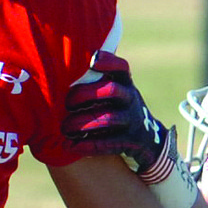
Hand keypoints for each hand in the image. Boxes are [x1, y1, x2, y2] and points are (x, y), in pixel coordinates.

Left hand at [62, 51, 174, 180]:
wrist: (147, 139)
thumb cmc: (118, 109)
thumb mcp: (115, 92)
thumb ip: (96, 81)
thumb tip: (60, 66)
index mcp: (125, 83)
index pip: (121, 68)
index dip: (108, 62)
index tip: (92, 60)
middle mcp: (131, 99)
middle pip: (111, 90)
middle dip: (86, 95)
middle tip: (67, 103)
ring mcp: (133, 121)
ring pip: (109, 119)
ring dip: (83, 123)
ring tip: (65, 128)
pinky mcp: (130, 143)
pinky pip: (108, 144)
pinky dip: (88, 145)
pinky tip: (70, 146)